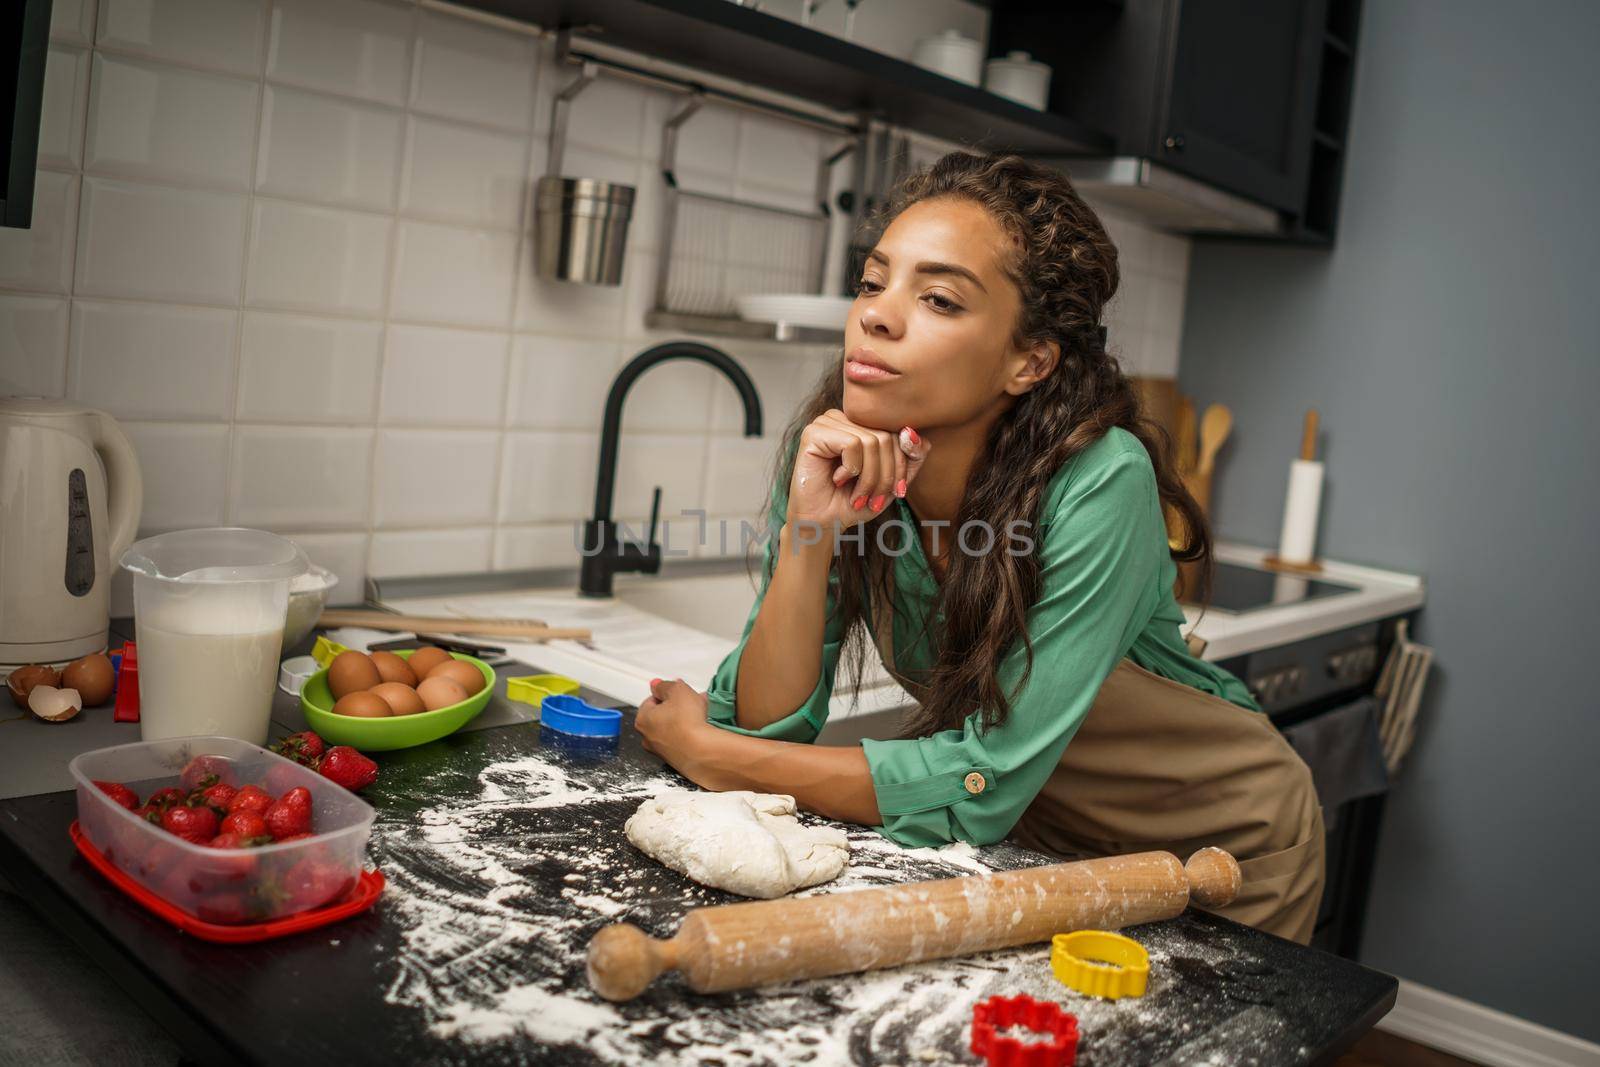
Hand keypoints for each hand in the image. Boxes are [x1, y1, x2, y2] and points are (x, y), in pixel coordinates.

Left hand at [634, 677, 712, 770]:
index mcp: (642, 719)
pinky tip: (703, 729)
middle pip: (662, 716)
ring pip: (673, 730)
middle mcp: (648, 738)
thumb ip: (665, 685)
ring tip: (702, 714)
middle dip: (677, 707)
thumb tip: (658, 685)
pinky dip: (691, 735)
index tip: (678, 692)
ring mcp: (663, 752)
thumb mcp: (677, 690)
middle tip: (691, 702)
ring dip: (686, 721)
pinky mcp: (678, 761)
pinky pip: (683, 743)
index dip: (667, 694)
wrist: (702, 752)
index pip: (651, 701)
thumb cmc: (687, 722)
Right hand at [787, 410, 929, 529]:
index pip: (897, 433)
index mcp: (861, 424)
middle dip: (886, 475)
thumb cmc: (854, 503)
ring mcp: (827, 423)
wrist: (822, 524)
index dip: (902, 464)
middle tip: (874, 499)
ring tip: (858, 494)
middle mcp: (844, 418)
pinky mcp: (813, 433)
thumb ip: (911, 456)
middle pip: (886, 437)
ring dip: (869, 478)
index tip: (897, 491)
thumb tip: (913, 433)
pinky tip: (838, 480)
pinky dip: (851, 470)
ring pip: (871, 441)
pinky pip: (852, 444)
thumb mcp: (893, 481)